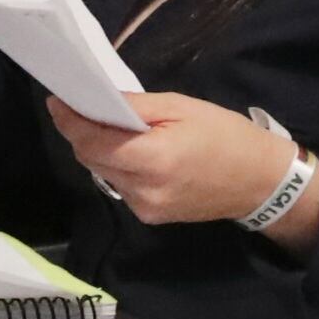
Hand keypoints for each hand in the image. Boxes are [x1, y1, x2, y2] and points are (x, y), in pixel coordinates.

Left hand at [44, 92, 317, 244]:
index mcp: (153, 159)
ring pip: (103, 173)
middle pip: (91, 159)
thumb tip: (96, 101)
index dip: (70, 121)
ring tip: (116, 130)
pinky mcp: (150, 217)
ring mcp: (144, 208)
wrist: (261, 183)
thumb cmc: (227, 136)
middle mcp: (142, 190)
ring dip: (102, 150)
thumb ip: (136, 107)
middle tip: (85, 108)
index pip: (91, 142)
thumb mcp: (183, 107)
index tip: (57, 101)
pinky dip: (120, 166)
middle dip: (83, 133)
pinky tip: (138, 154)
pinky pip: (121, 186)